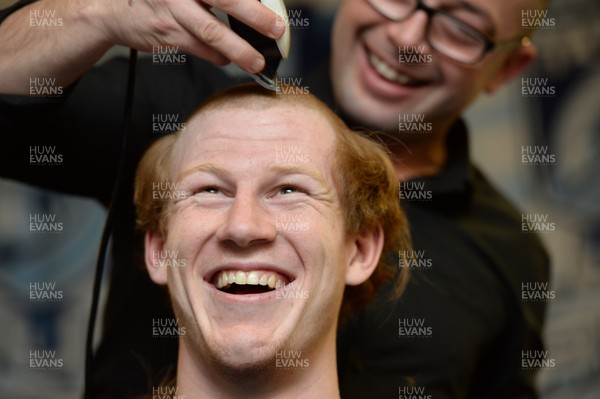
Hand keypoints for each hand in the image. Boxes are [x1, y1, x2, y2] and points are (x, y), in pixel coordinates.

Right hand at [96, 0, 285, 72]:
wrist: (112, 9)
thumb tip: (254, 5)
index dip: (252, 1)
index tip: (275, 11)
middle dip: (255, 16)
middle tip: (277, 30)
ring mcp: (171, 8)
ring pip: (212, 31)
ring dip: (239, 49)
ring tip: (257, 61)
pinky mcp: (165, 33)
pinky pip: (199, 48)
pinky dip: (218, 56)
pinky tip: (228, 59)